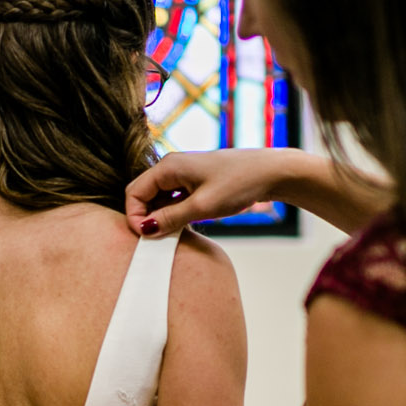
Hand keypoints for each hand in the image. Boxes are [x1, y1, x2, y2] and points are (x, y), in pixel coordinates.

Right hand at [125, 150, 292, 236]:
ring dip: (160, 216)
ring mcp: (182, 173)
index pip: (134, 192)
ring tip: (173, 234)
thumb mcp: (202, 207)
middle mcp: (171, 166)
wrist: (270, 172)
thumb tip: (145, 229)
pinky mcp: (194, 180)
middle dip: (145, 217)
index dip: (134, 216)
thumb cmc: (239, 184)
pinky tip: (184, 225)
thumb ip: (170, 218)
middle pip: (143, 195)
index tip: (146, 237)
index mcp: (168, 167)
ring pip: (158, 198)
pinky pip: (173, 198)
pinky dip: (173, 212)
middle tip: (157, 239)